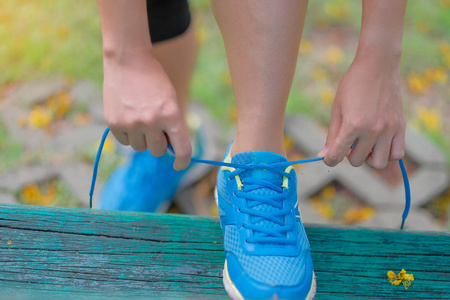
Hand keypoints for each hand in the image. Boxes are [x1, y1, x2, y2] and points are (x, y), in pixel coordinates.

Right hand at [102, 49, 191, 169]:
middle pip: (157, 151)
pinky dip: (127, 134)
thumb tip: (168, 151)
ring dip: (142, 138)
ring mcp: (131, 123)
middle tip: (154, 126)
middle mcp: (151, 121)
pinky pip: (124, 142)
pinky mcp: (114, 123)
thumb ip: (171, 126)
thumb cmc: (154, 81)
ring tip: (139, 117)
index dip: (182, 161)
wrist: (128, 60)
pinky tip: (127, 116)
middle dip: (158, 143)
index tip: (178, 164)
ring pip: (140, 148)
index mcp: (171, 114)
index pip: (181, 149)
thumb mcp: (170, 100)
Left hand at [319, 55, 405, 168]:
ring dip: (369, 158)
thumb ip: (332, 135)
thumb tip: (323, 156)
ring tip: (365, 144)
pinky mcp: (400, 126)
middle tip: (349, 141)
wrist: (377, 65)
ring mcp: (388, 129)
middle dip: (350, 155)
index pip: (337, 155)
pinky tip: (379, 143)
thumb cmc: (352, 85)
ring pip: (379, 163)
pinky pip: (397, 154)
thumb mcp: (337, 109)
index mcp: (353, 125)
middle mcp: (372, 130)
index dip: (330, 159)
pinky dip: (388, 154)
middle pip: (358, 161)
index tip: (328, 157)